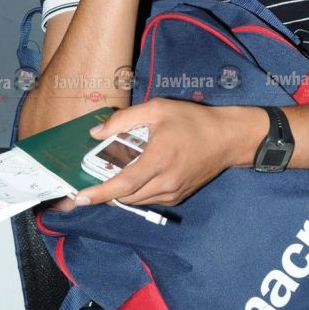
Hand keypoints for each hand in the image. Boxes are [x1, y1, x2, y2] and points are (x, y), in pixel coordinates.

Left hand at [74, 99, 242, 206]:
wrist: (228, 138)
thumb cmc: (193, 120)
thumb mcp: (158, 109)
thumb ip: (125, 119)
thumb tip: (96, 133)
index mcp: (159, 159)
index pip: (124, 183)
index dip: (100, 193)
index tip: (80, 198)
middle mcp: (166, 181)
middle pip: (126, 196)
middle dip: (105, 192)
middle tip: (89, 181)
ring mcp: (173, 192)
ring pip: (136, 200)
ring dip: (120, 192)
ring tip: (111, 174)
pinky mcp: (178, 196)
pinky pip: (149, 198)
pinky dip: (136, 191)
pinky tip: (135, 174)